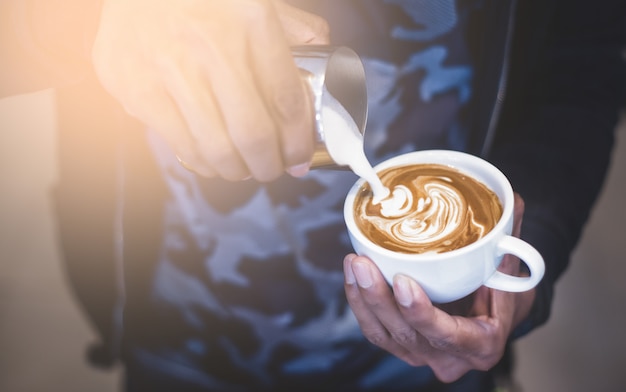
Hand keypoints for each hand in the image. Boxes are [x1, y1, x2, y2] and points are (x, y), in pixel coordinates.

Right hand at [92, 0, 328, 180]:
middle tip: (272, 168)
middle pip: (252, 135)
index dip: (298, 142)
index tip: (300, 157)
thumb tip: (330, 68)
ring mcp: (167, 68)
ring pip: (214, 149)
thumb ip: (295, 31)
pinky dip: (200, 160)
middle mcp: (209, 46)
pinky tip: (209, 155)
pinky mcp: (132, 85)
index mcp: (251, 22)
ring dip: (235, 170)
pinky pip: (177, 142)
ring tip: (241, 166)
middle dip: (268, 166)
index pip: (287, 101)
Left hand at [343, 194, 534, 381]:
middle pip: (407, 335)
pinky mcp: (401, 346)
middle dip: (379, 299)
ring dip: (362, 299)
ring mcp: (422, 355)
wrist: (491, 314)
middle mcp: (449, 357)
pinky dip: (360, 303)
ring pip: (384, 334)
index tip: (403, 282)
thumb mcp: (512, 268)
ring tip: (354, 263)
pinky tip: (353, 274)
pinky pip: (375, 330)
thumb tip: (510, 200)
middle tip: (363, 263)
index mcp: (482, 344)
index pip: (449, 335)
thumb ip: (509, 238)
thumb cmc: (502, 291)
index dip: (423, 313)